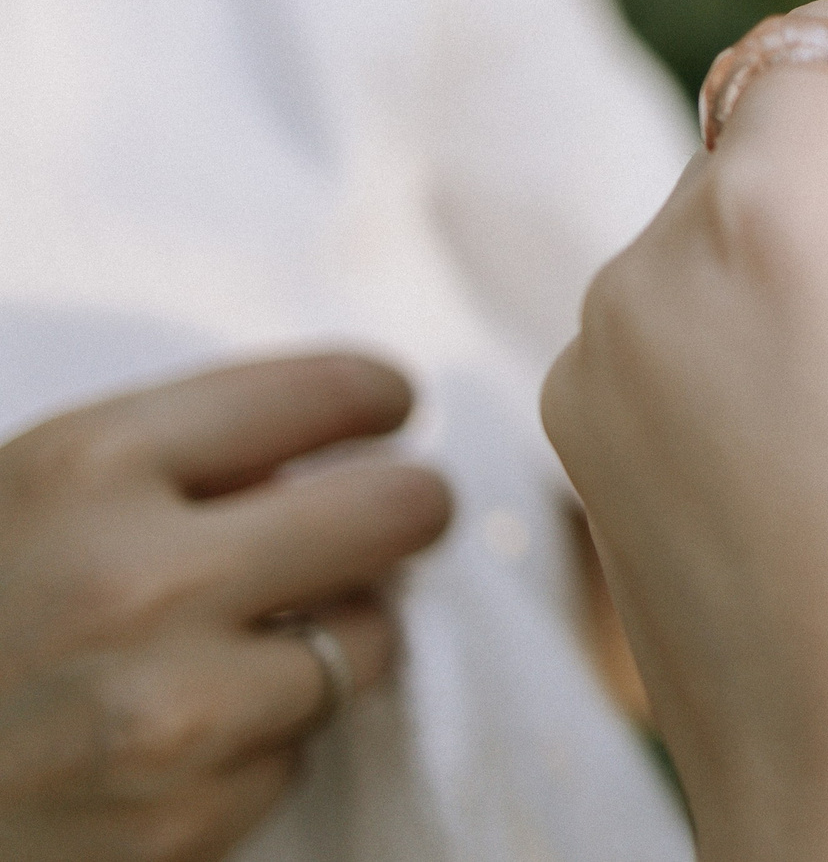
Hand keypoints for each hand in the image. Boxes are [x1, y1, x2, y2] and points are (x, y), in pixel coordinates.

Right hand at [0, 356, 453, 861]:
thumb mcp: (30, 494)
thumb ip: (173, 460)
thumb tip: (345, 444)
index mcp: (86, 467)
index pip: (325, 392)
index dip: (372, 399)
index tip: (384, 410)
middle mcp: (137, 584)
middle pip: (397, 510)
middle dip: (407, 508)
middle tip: (398, 514)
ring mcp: (168, 712)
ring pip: (368, 640)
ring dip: (335, 635)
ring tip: (247, 640)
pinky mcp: (184, 822)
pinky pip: (297, 751)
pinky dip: (263, 741)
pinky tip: (184, 737)